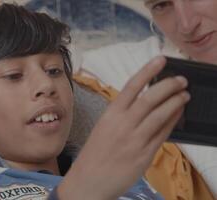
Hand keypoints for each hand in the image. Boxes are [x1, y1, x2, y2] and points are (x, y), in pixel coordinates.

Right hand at [58, 56, 189, 199]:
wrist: (88, 181)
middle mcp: (123, 125)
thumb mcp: (103, 128)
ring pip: (160, 115)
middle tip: (181, 79)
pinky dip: (173, 121)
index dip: (148, 71)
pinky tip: (179, 114)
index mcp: (110, 115)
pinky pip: (162, 134)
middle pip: (150, 98)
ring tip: (184, 93)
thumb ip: (121, 115)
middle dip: (168, 85)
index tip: (160, 60)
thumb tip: (142, 102)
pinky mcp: (144, 155)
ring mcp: (135, 140)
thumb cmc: (94, 154)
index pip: (131, 87)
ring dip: (176, 101)